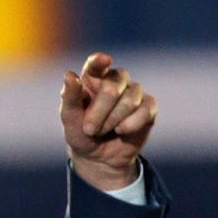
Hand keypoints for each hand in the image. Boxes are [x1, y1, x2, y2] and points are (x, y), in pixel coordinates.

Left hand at [59, 52, 156, 189]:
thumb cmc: (81, 133)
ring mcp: (134, 91)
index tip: (103, 60)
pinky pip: (144, 111)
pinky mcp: (148, 106)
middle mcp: (116, 79)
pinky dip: (130, 126)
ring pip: (130, 101)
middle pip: (112, 88)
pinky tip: (122, 131)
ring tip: (104, 131)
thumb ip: (69, 97)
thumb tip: (70, 74)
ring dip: (112, 122)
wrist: (98, 158)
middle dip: (98, 114)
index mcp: (93, 78)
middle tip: (90, 130)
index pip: (96, 64)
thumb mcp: (69, 118)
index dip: (99, 61)